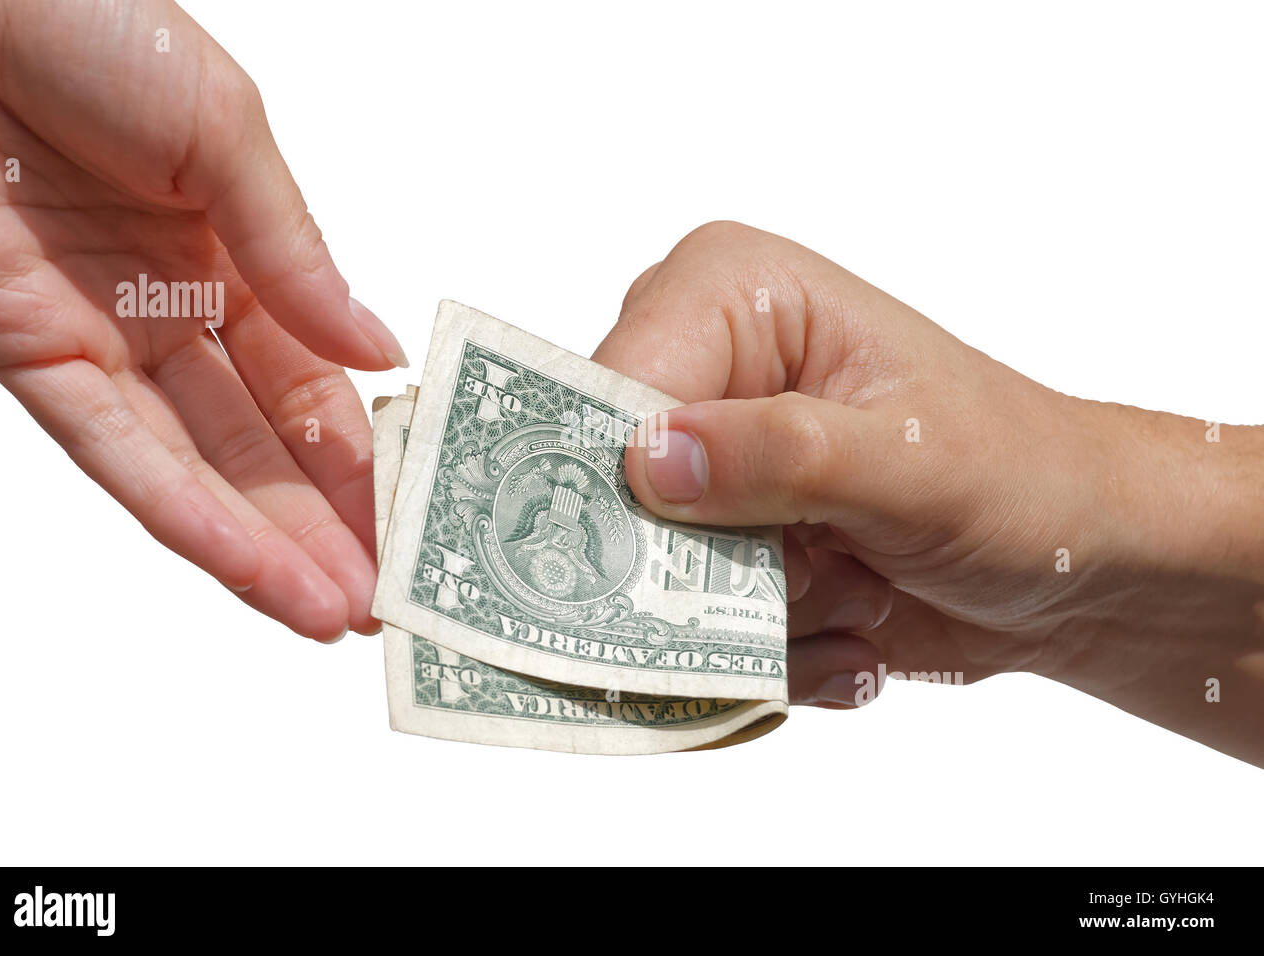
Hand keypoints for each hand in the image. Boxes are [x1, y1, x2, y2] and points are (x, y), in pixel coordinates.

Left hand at [0, 0, 404, 639]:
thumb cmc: (82, 18)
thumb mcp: (225, 128)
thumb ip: (296, 254)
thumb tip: (378, 351)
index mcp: (233, 249)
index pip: (313, 379)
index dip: (365, 452)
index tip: (419, 517)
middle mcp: (170, 310)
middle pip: (262, 442)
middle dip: (327, 523)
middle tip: (392, 598)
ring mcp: (100, 340)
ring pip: (198, 469)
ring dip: (268, 547)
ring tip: (340, 617)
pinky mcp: (26, 354)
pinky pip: (116, 454)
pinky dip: (188, 517)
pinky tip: (255, 574)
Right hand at [595, 221, 1263, 765]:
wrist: (1081, 564)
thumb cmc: (1023, 476)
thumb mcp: (911, 463)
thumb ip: (781, 456)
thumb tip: (646, 459)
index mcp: (730, 294)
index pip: (610, 382)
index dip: (611, 480)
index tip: (651, 566)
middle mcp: (701, 369)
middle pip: (610, 491)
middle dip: (704, 570)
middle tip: (814, 577)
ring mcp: (709, 465)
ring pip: (649, 579)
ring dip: (757, 620)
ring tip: (857, 593)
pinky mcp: (724, 544)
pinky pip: (689, 628)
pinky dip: (771, 654)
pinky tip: (854, 621)